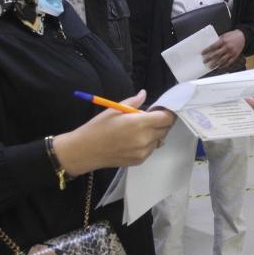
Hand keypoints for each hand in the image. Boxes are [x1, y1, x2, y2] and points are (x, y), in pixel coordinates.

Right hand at [53, 90, 175, 175]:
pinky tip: (134, 140)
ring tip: (139, 130)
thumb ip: (133, 102)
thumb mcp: (114, 110)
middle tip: (150, 118)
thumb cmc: (98, 128)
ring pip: (159, 140)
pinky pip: (151, 149)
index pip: (166, 118)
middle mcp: (145, 139)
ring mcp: (143, 151)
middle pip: (165, 129)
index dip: (167, 113)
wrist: (85, 151)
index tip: (163, 110)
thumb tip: (144, 94)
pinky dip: (148, 143)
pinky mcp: (140, 160)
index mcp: (139, 123)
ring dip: (155, 133)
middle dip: (161, 122)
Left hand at [202, 29, 245, 69]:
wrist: (243, 37)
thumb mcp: (224, 36)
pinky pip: (229, 62)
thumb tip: (211, 47)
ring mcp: (231, 52)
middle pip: (217, 54)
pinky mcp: (235, 56)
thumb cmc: (232, 36)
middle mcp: (227, 47)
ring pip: (222, 60)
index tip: (203, 53)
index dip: (207, 50)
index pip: (213, 47)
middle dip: (210, 58)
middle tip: (205, 61)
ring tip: (211, 66)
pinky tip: (219, 67)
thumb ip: (218, 41)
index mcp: (223, 41)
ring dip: (216, 64)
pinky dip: (224, 65)